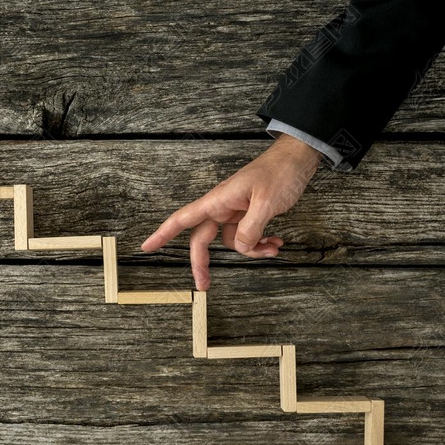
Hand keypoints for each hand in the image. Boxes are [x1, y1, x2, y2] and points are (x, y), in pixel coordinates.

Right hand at [141, 134, 321, 290]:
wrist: (298, 157)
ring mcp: (236, 211)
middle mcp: (223, 207)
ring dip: (252, 250)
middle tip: (205, 286)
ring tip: (273, 248)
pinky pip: (248, 236)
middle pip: (203, 240)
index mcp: (218, 200)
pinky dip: (262, 243)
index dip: (162, 234)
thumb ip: (250, 229)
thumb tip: (240, 248)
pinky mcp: (250, 213)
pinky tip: (277, 242)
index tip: (146, 247)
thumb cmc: (280, 172)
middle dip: (205, 263)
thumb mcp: (267, 202)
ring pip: (232, 241)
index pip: (182, 219)